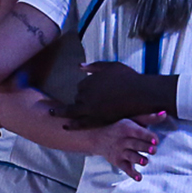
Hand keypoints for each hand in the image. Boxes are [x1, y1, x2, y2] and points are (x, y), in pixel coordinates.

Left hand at [58, 62, 177, 128]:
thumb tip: (79, 66)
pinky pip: (81, 123)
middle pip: (78, 98)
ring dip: (63, 112)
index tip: (91, 92)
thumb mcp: (110, 66)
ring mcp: (90, 108)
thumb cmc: (127, 78)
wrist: (139, 94)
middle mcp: (86, 95)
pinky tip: (64, 126)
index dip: (86, 90)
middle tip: (87, 103)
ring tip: (53, 113)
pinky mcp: (96, 120)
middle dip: (81, 100)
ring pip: (74, 111)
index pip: (81, 87)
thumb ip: (93, 66)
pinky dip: (72, 124)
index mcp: (88, 82)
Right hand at [80, 118, 160, 180]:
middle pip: (135, 145)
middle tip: (153, 150)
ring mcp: (120, 152)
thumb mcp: (133, 120)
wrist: (98, 138)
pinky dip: (132, 174)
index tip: (156, 141)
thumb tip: (165, 113)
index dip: (148, 137)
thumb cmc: (121, 128)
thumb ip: (149, 118)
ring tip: (145, 161)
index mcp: (128, 128)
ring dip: (138, 159)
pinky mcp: (119, 162)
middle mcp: (123, 141)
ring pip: (131, 157)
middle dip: (144, 148)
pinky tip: (139, 178)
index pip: (139, 133)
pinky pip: (126, 169)